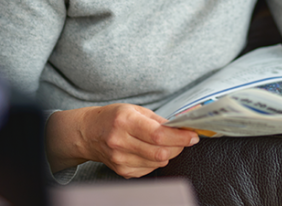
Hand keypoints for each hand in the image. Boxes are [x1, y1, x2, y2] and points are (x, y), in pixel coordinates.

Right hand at [46, 103, 198, 178]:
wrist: (88, 133)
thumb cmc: (113, 117)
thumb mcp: (135, 109)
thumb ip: (158, 120)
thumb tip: (181, 127)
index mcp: (125, 121)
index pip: (158, 135)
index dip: (180, 137)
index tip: (193, 135)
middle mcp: (121, 142)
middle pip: (160, 152)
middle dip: (179, 146)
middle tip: (185, 139)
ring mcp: (120, 159)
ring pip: (157, 163)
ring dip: (169, 154)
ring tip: (168, 143)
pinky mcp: (122, 171)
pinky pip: (149, 169)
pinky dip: (157, 161)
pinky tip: (153, 151)